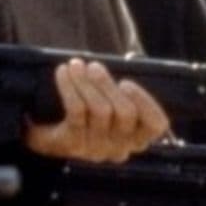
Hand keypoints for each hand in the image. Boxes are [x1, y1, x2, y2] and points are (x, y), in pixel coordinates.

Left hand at [24, 60, 170, 162]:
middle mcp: (120, 147)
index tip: (126, 82)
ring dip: (86, 82)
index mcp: (137, 137)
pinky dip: (69, 87)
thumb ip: (125, 86)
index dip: (145, 102)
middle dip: (108, 84)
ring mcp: (97, 148)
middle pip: (125, 112)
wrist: (49, 134)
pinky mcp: (73, 144)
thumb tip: (131, 57)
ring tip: (76, 65)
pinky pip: (76, 111)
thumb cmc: (88, 111)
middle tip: (94, 67)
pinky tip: (63, 72)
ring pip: (100, 110)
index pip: (156, 126)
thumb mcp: (111, 102)